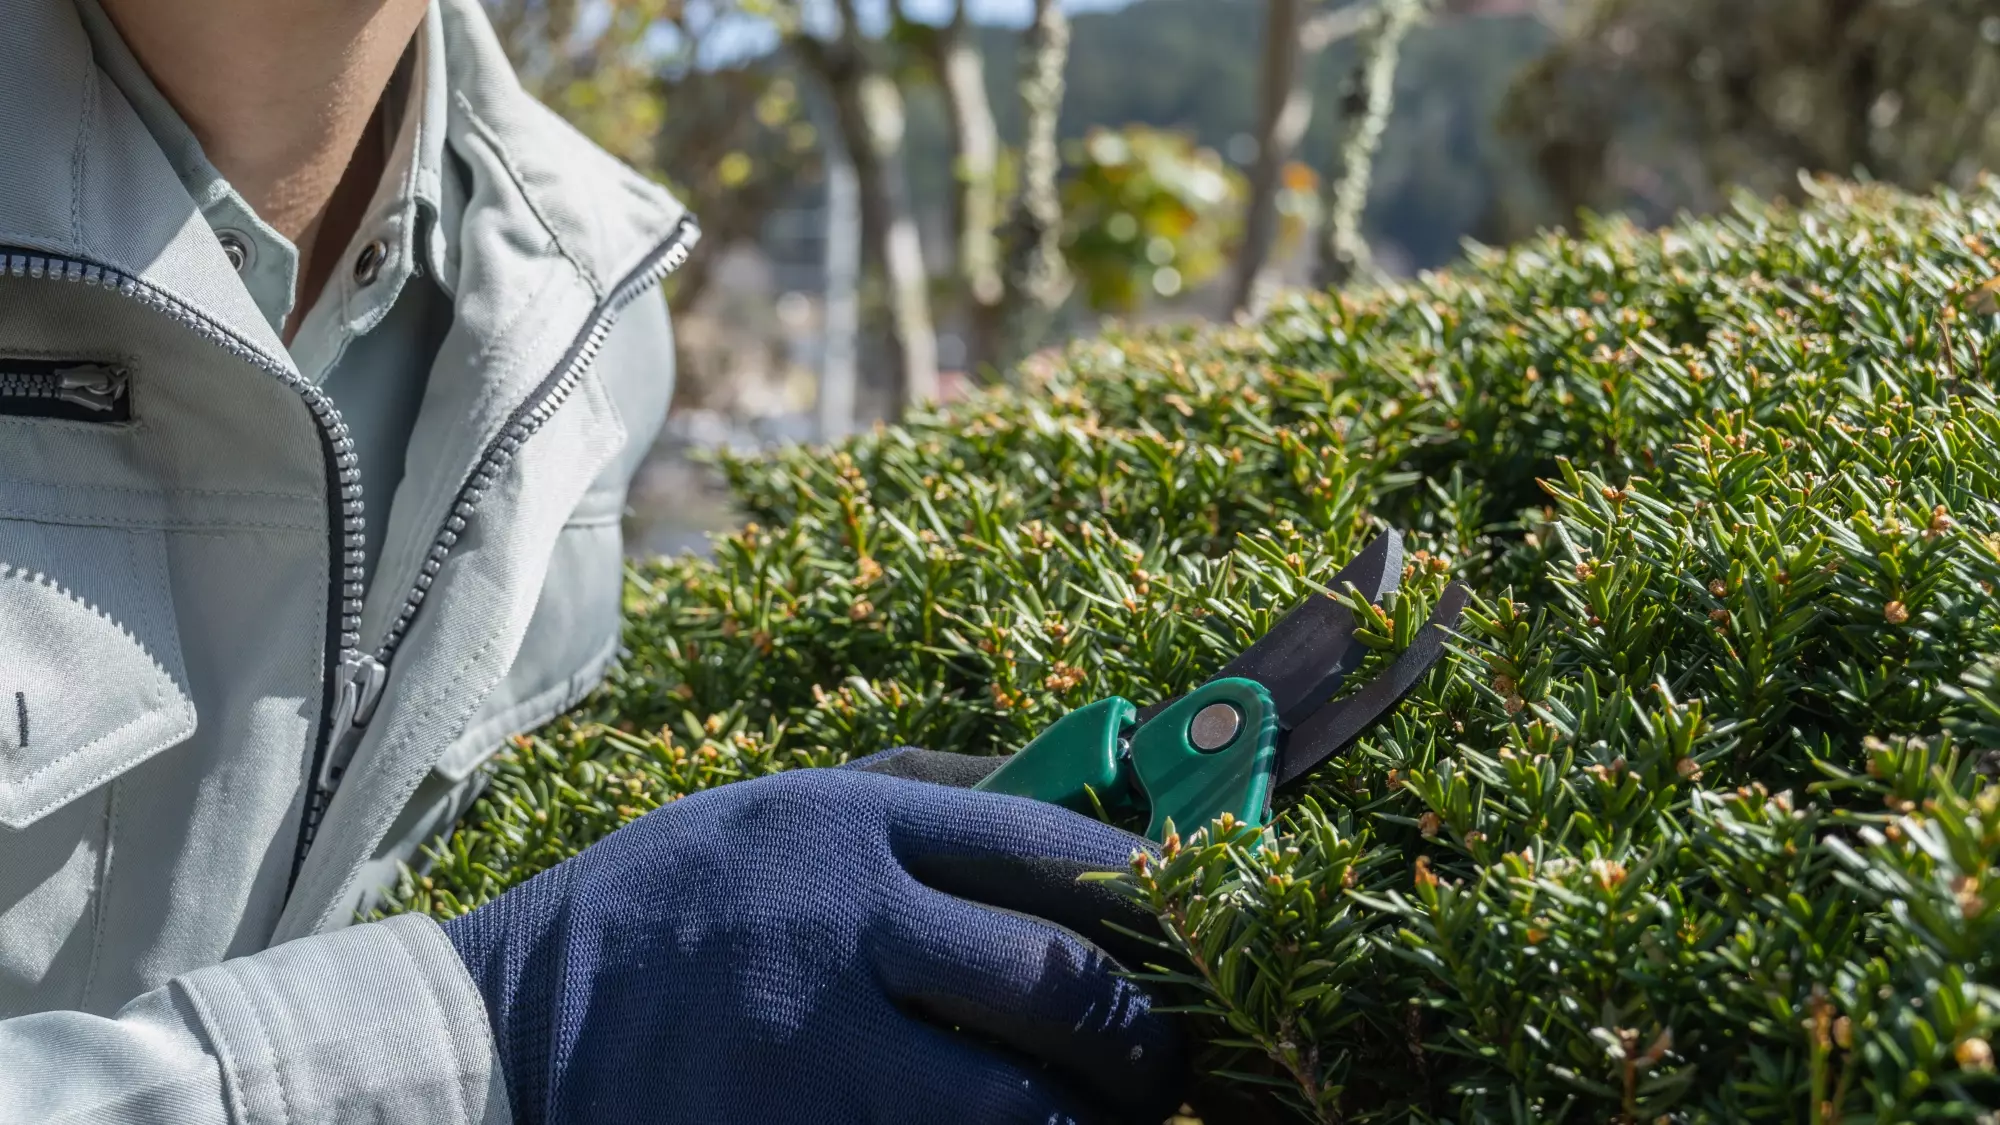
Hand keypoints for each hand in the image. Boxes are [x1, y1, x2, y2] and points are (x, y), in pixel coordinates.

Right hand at [443, 767, 1185, 1124]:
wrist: (504, 1035)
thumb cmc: (672, 911)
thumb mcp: (785, 809)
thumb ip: (931, 798)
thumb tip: (1095, 812)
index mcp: (845, 828)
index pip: (1051, 847)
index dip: (1155, 899)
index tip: (1193, 940)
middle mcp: (837, 932)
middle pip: (1057, 986)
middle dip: (1145, 1046)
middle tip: (1160, 1073)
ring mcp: (809, 1058)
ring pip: (1019, 1114)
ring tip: (1087, 1121)